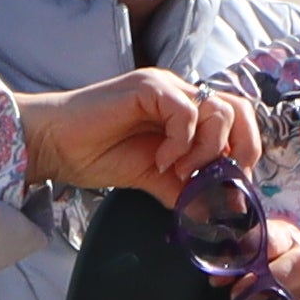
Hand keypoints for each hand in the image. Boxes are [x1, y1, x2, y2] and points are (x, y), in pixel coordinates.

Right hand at [12, 72, 259, 202]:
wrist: (56, 145)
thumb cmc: (97, 155)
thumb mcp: (155, 179)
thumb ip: (189, 191)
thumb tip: (226, 212)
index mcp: (186, 111)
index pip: (238, 121)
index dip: (243, 153)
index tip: (227, 188)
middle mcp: (181, 94)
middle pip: (240, 109)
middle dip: (241, 148)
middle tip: (220, 178)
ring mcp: (166, 87)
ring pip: (219, 110)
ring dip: (207, 150)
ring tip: (179, 171)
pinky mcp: (149, 87)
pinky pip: (187, 111)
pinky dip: (182, 142)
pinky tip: (161, 160)